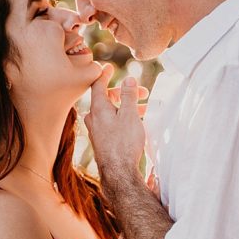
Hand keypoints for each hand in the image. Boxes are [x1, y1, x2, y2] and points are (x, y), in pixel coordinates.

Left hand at [85, 64, 146, 180]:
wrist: (118, 172)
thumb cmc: (124, 143)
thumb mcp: (130, 115)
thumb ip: (128, 96)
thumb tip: (128, 79)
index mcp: (98, 108)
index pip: (98, 84)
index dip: (104, 74)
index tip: (109, 66)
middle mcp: (93, 117)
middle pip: (106, 98)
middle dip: (124, 93)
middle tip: (143, 93)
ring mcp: (96, 130)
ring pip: (110, 111)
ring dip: (126, 106)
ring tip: (144, 109)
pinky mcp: (101, 140)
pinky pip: (110, 122)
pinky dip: (121, 117)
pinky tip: (134, 123)